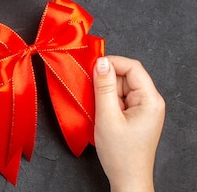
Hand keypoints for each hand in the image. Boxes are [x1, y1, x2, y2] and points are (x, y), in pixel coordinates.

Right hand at [93, 55, 164, 191]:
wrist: (128, 179)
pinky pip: (119, 98)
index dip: (111, 63)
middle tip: (91, 92)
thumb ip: (103, 87)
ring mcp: (143, 108)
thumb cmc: (121, 154)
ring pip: (120, 87)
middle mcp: (150, 101)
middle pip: (126, 76)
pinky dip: (106, 101)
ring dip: (104, 92)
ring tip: (97, 108)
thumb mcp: (107, 116)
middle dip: (106, 81)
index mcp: (150, 100)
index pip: (132, 67)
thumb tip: (101, 62)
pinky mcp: (135, 115)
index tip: (92, 67)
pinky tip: (101, 112)